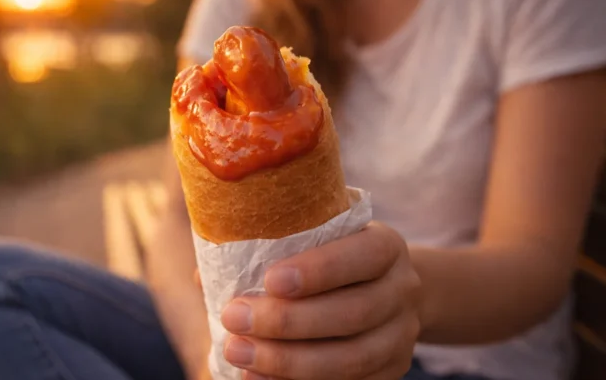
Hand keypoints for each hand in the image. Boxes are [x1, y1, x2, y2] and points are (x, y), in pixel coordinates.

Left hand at [220, 222, 421, 379]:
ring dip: (289, 361)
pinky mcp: (391, 371)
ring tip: (237, 352)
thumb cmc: (331, 258)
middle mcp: (402, 290)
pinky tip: (258, 379)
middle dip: (289, 321)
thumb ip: (268, 248)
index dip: (319, 271)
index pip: (362, 256)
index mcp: (386, 246)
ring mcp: (401, 336)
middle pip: (353, 313)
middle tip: (234, 317)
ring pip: (351, 358)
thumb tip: (204, 276)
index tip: (270, 280)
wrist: (386, 290)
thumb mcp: (314, 239)